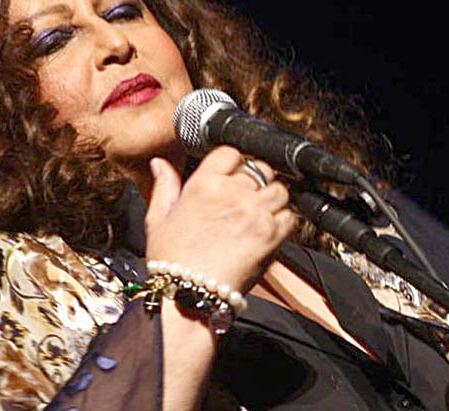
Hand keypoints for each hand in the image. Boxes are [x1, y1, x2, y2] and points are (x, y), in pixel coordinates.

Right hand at [145, 146, 296, 292]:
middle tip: (246, 196)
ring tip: (259, 212)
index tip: (232, 173)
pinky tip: (268, 228)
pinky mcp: (272, 234)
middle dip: (254, 179)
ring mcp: (255, 212)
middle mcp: (232, 193)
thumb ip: (164, 185)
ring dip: (272, 197)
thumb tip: (159, 163)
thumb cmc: (172, 261)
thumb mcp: (158, 218)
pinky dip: (284, 220)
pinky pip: (290, 215)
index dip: (232, 161)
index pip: (230, 152)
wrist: (190, 296)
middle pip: (258, 167)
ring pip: (279, 188)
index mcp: (204, 184)